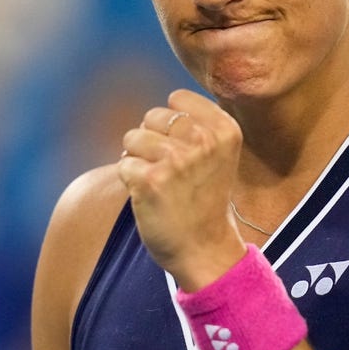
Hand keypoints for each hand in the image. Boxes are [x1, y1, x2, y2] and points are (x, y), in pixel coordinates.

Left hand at [117, 89, 246, 288]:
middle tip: (169, 172)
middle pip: (152, 116)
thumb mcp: (218, 155)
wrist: (205, 250)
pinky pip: (123, 164)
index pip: (177, 99)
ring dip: (137, 159)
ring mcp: (176, 160)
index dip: (171, 124)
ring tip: (160, 183)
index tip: (184, 150)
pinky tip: (150, 197)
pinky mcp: (150, 180)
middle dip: (151, 140)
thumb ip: (196, 124)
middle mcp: (204, 140)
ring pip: (132, 137)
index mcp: (225, 129)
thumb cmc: (205, 200)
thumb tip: (158, 109)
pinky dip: (130, 181)